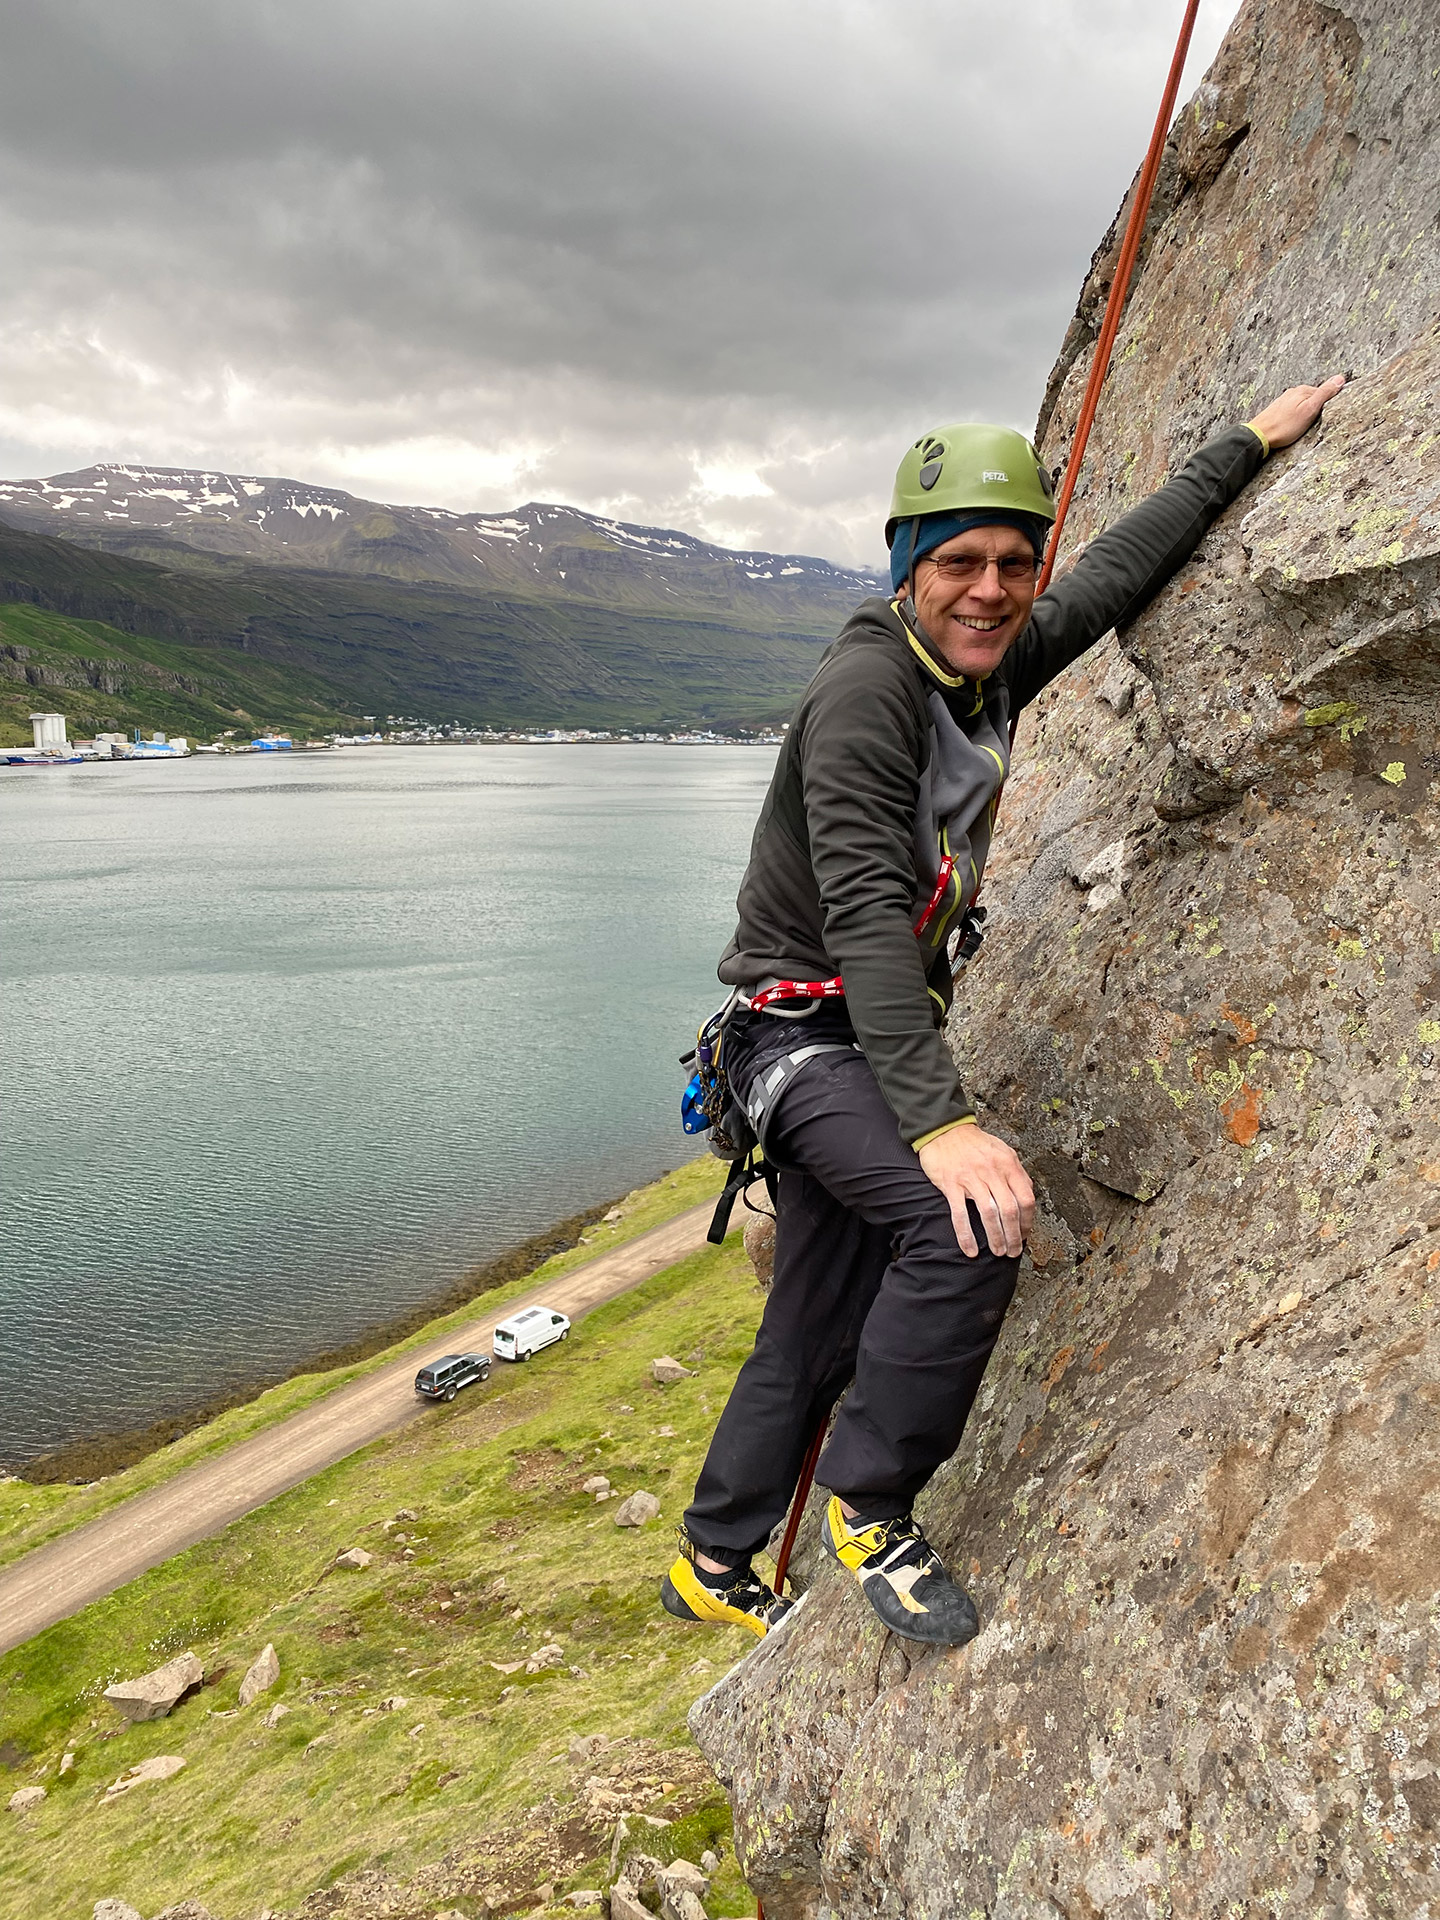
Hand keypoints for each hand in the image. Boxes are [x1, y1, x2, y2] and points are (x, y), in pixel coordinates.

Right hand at [917, 1123, 1033, 1258]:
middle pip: (1009, 1210)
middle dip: (1014, 1235)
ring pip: (989, 1214)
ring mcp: (971, 1178)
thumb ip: (1016, 1171)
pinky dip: (966, 1235)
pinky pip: (960, 1214)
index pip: (1025, 1198)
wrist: (944, 1129)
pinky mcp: (951, 1184)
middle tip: (1014, 1250)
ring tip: (998, 1252)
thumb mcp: (1002, 1151)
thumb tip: (1028, 1191)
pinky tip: (970, 1249)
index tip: (1025, 1233)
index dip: (1027, 1220)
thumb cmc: (973, 1143)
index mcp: (1007, 1165)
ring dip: (996, 1237)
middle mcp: (992, 1172)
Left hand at [1247, 375, 1345, 451]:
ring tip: (1306, 424)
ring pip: (1301, 404)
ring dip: (1306, 411)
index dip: (1329, 403)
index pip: (1323, 392)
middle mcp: (1292, 392)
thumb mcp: (1310, 410)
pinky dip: (1296, 416)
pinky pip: (1292, 410)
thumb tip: (1340, 378)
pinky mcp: (1276, 410)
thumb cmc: (1285, 426)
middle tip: (1319, 421)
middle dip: (1317, 406)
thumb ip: (1324, 393)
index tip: (1331, 414)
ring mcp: (1283, 400)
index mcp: (1302, 390)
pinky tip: (1294, 424)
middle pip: (1312, 397)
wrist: (1258, 436)